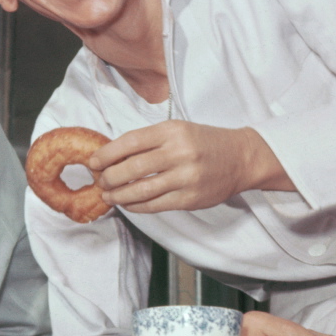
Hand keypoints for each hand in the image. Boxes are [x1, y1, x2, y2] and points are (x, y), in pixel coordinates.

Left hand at [89, 121, 293, 212]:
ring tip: (108, 195)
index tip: (94, 162)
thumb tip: (111, 156)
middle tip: (99, 180)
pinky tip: (128, 203)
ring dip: (118, 195)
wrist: (241, 158)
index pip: (130, 142)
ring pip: (140, 190)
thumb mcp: (177, 130)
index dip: (106, 154)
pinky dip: (136, 206)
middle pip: (131, 168)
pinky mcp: (190, 199)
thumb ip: (148, 141)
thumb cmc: (204, 142)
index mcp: (172, 131)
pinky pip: (154, 205)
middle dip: (108, 177)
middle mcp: (179, 153)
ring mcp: (185, 178)